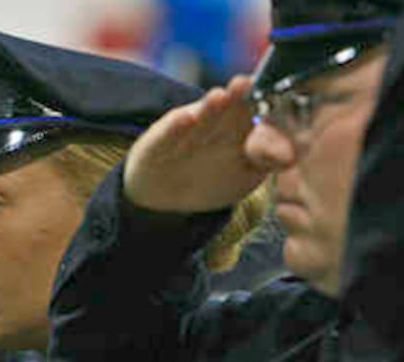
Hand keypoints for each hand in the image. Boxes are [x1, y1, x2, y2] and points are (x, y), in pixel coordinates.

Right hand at [124, 75, 267, 211]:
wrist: (160, 188)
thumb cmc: (208, 178)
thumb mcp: (241, 177)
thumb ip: (266, 163)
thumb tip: (292, 156)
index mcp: (238, 131)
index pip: (255, 114)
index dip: (265, 104)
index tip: (279, 98)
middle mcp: (213, 126)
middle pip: (230, 110)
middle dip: (239, 97)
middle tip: (247, 85)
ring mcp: (186, 132)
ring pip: (202, 117)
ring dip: (211, 107)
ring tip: (219, 97)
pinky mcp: (158, 141)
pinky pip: (168, 133)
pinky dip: (176, 126)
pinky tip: (185, 119)